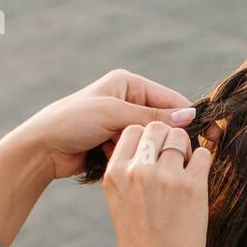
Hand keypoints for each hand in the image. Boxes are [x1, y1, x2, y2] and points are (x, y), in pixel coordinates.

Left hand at [0, 70, 194, 246]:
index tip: (205, 137)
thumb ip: (151, 118)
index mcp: (128, 84)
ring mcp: (120, 124)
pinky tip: (120, 162)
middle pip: (161, 122)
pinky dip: (131, 158)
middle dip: (162, 138)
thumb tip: (189, 116)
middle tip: (173, 156)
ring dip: (143, 151)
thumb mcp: (114, 115)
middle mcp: (126, 100)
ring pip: (148, 141)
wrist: (41, 149)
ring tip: (135, 157)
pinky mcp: (113, 144)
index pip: (169, 99)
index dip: (186, 117)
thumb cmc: (72, 122)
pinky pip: (134, 152)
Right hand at [102, 121, 212, 246]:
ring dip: (187, 150)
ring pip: (180, 138)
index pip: (131, 131)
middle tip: (174, 162)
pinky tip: (198, 182)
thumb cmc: (141, 245)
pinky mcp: (191, 187)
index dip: (147, 138)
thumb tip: (145, 147)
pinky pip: (203, 155)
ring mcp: (165, 177)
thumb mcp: (120, 205)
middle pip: (156, 128)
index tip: (155, 154)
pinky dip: (203, 164)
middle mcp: (137, 171)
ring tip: (187, 173)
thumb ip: (128, 174)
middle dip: (168, 139)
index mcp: (114, 175)